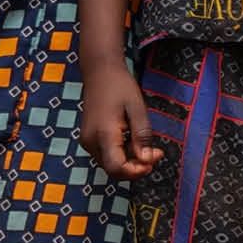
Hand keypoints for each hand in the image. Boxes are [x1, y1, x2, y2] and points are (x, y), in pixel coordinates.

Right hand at [77, 62, 162, 179]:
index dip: (137, 171)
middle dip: (135, 168)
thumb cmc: (119, 86)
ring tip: (145, 146)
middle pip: (113, 170)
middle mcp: (91, 141)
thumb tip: (147, 159)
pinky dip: (121, 155)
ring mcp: (87, 140)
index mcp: (103, 133)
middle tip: (155, 154)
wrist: (99, 71)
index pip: (117, 168)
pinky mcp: (88, 138)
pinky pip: (106, 155)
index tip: (154, 159)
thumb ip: (142, 136)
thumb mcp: (137, 109)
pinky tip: (132, 141)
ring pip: (110, 164)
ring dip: (129, 162)